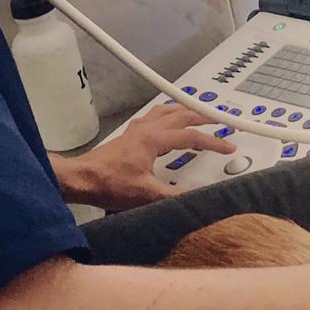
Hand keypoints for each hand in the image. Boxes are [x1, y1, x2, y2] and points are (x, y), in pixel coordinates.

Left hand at [49, 104, 236, 211]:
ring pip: (167, 111)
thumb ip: (174, 197)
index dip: (213, 141)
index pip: (191, 136)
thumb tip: (197, 198)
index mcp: (153, 139)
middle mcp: (146, 129)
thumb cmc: (108, 184)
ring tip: (198, 113)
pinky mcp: (129, 136)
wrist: (80, 179)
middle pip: (181, 115)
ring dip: (186, 111)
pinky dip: (168, 115)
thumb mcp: (146, 195)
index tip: (229, 146)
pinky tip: (168, 121)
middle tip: (221, 118)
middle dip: (204, 116)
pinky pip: (154, 117)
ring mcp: (137, 130)